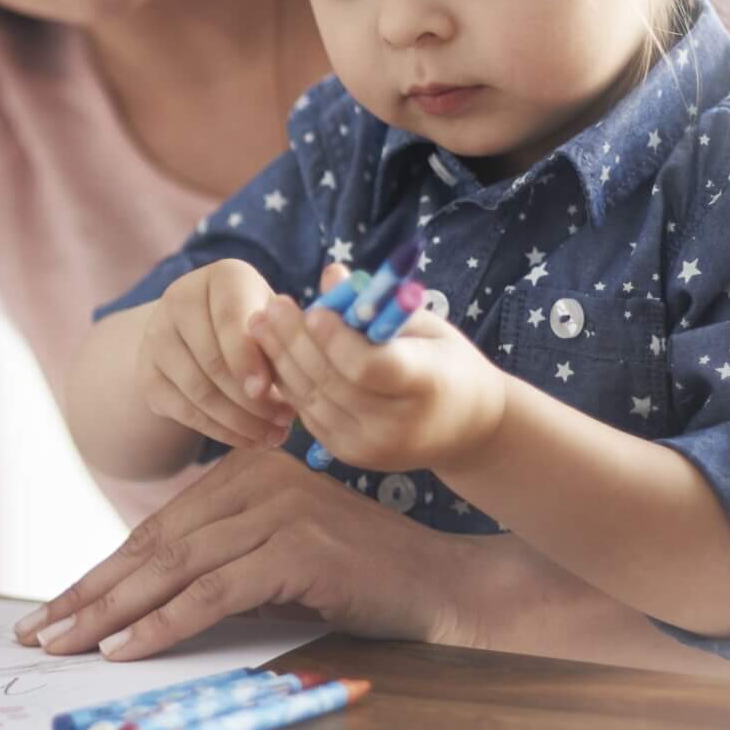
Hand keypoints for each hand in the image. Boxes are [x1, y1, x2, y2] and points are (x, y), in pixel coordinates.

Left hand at [14, 444, 506, 659]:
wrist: (440, 588)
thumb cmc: (354, 582)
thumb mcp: (271, 564)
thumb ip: (212, 569)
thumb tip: (127, 609)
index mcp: (243, 473)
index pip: (152, 532)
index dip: (94, 576)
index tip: (48, 614)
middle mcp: (255, 480)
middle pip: (151, 547)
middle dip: (87, 596)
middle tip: (35, 634)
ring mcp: (278, 509)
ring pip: (172, 567)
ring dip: (110, 613)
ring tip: (64, 647)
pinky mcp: (297, 549)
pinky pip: (213, 592)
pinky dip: (163, 623)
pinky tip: (124, 649)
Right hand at [138, 259, 297, 451]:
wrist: (203, 333)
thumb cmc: (258, 327)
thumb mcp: (277, 322)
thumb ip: (287, 341)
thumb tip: (297, 376)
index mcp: (222, 276)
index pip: (229, 316)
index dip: (247, 356)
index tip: (266, 390)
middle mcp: (180, 298)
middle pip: (212, 360)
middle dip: (252, 400)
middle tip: (286, 423)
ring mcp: (157, 336)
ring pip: (197, 390)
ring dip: (239, 421)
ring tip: (273, 436)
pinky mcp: (147, 374)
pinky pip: (183, 410)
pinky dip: (219, 431)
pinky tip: (248, 440)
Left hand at [247, 269, 506, 473]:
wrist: (469, 429)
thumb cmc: (448, 364)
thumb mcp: (426, 328)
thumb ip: (378, 305)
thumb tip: (331, 274)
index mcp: (426, 384)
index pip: (370, 366)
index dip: (337, 339)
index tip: (313, 310)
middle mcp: (396, 424)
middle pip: (332, 381)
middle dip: (294, 341)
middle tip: (271, 306)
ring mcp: (370, 445)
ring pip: (312, 398)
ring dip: (281, 359)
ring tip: (260, 323)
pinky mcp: (350, 455)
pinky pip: (309, 414)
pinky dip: (289, 382)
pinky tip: (273, 354)